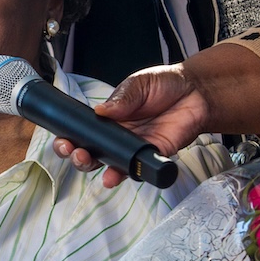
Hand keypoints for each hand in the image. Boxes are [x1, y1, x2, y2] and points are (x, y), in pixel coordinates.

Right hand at [52, 64, 210, 187]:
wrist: (196, 91)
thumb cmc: (164, 84)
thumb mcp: (138, 83)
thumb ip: (121, 98)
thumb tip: (100, 110)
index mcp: (109, 117)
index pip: (84, 131)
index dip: (70, 137)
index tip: (62, 138)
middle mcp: (119, 135)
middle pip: (91, 152)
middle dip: (77, 155)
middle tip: (74, 151)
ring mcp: (135, 147)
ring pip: (110, 164)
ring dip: (95, 168)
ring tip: (87, 162)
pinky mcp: (154, 155)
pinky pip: (138, 169)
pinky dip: (125, 175)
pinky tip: (113, 176)